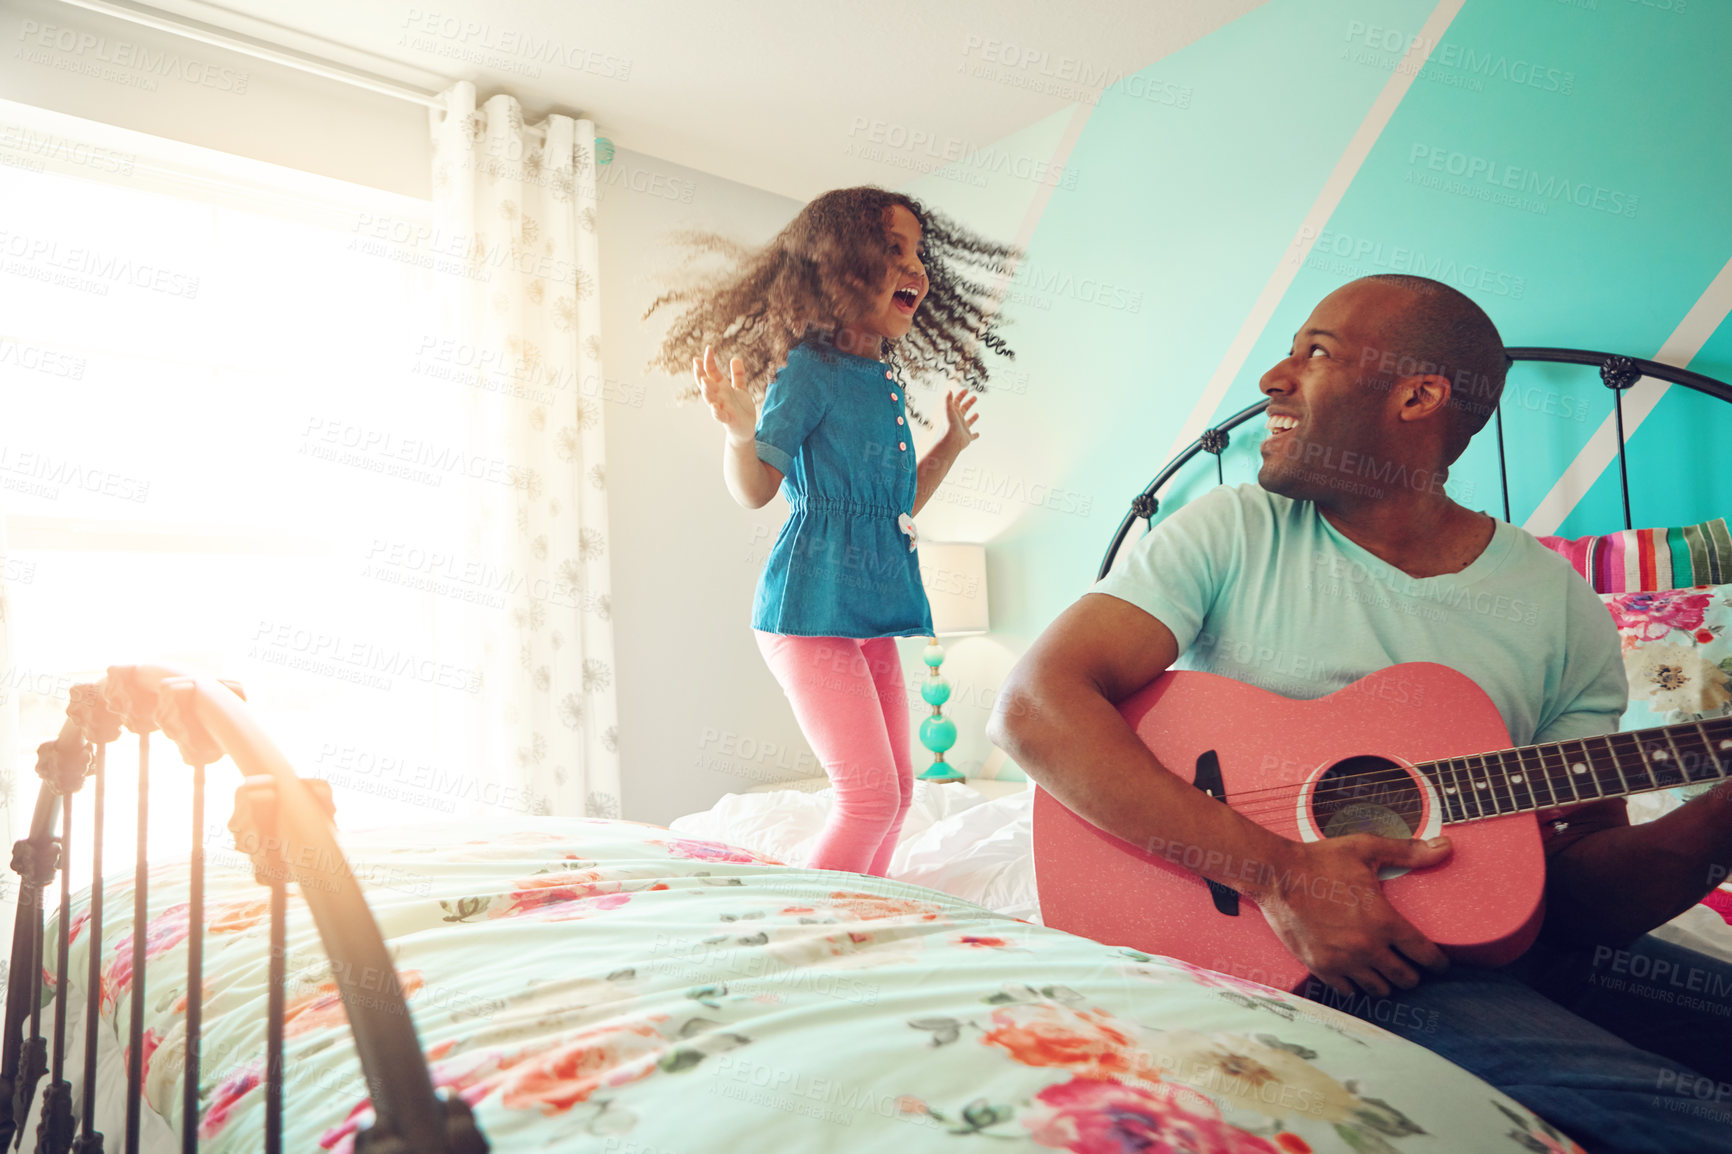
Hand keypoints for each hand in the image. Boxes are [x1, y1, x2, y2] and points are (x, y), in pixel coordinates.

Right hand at [694, 346, 755, 443]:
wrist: (745, 429)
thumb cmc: (740, 409)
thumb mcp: (740, 389)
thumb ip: (737, 375)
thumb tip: (735, 358)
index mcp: (720, 388)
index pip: (711, 372)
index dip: (709, 361)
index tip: (708, 349)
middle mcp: (718, 397)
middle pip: (705, 383)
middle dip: (701, 373)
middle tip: (696, 361)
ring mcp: (721, 408)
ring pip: (709, 398)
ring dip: (706, 390)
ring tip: (704, 380)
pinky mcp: (727, 420)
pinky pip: (720, 416)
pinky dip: (717, 412)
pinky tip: (715, 406)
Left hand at [937, 388, 979, 456]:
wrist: (951, 440)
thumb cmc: (949, 425)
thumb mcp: (947, 409)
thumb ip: (947, 399)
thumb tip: (949, 391)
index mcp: (953, 413)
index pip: (957, 401)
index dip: (961, 395)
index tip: (966, 390)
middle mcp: (958, 420)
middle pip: (964, 409)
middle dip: (969, 403)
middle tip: (974, 397)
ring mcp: (962, 429)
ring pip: (968, 422)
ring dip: (973, 418)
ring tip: (977, 414)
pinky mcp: (967, 437)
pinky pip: (972, 436)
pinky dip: (975, 435)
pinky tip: (978, 434)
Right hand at [1256, 834, 1451, 996]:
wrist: (1276, 875)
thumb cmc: (1319, 860)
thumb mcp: (1366, 849)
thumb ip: (1408, 852)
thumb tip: (1444, 847)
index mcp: (1383, 921)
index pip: (1424, 954)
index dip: (1438, 962)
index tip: (1439, 963)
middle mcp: (1367, 947)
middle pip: (1405, 978)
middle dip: (1413, 973)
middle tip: (1410, 965)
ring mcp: (1342, 960)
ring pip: (1378, 989)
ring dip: (1386, 982)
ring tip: (1385, 972)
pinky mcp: (1320, 966)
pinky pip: (1348, 991)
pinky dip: (1356, 986)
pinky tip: (1357, 974)